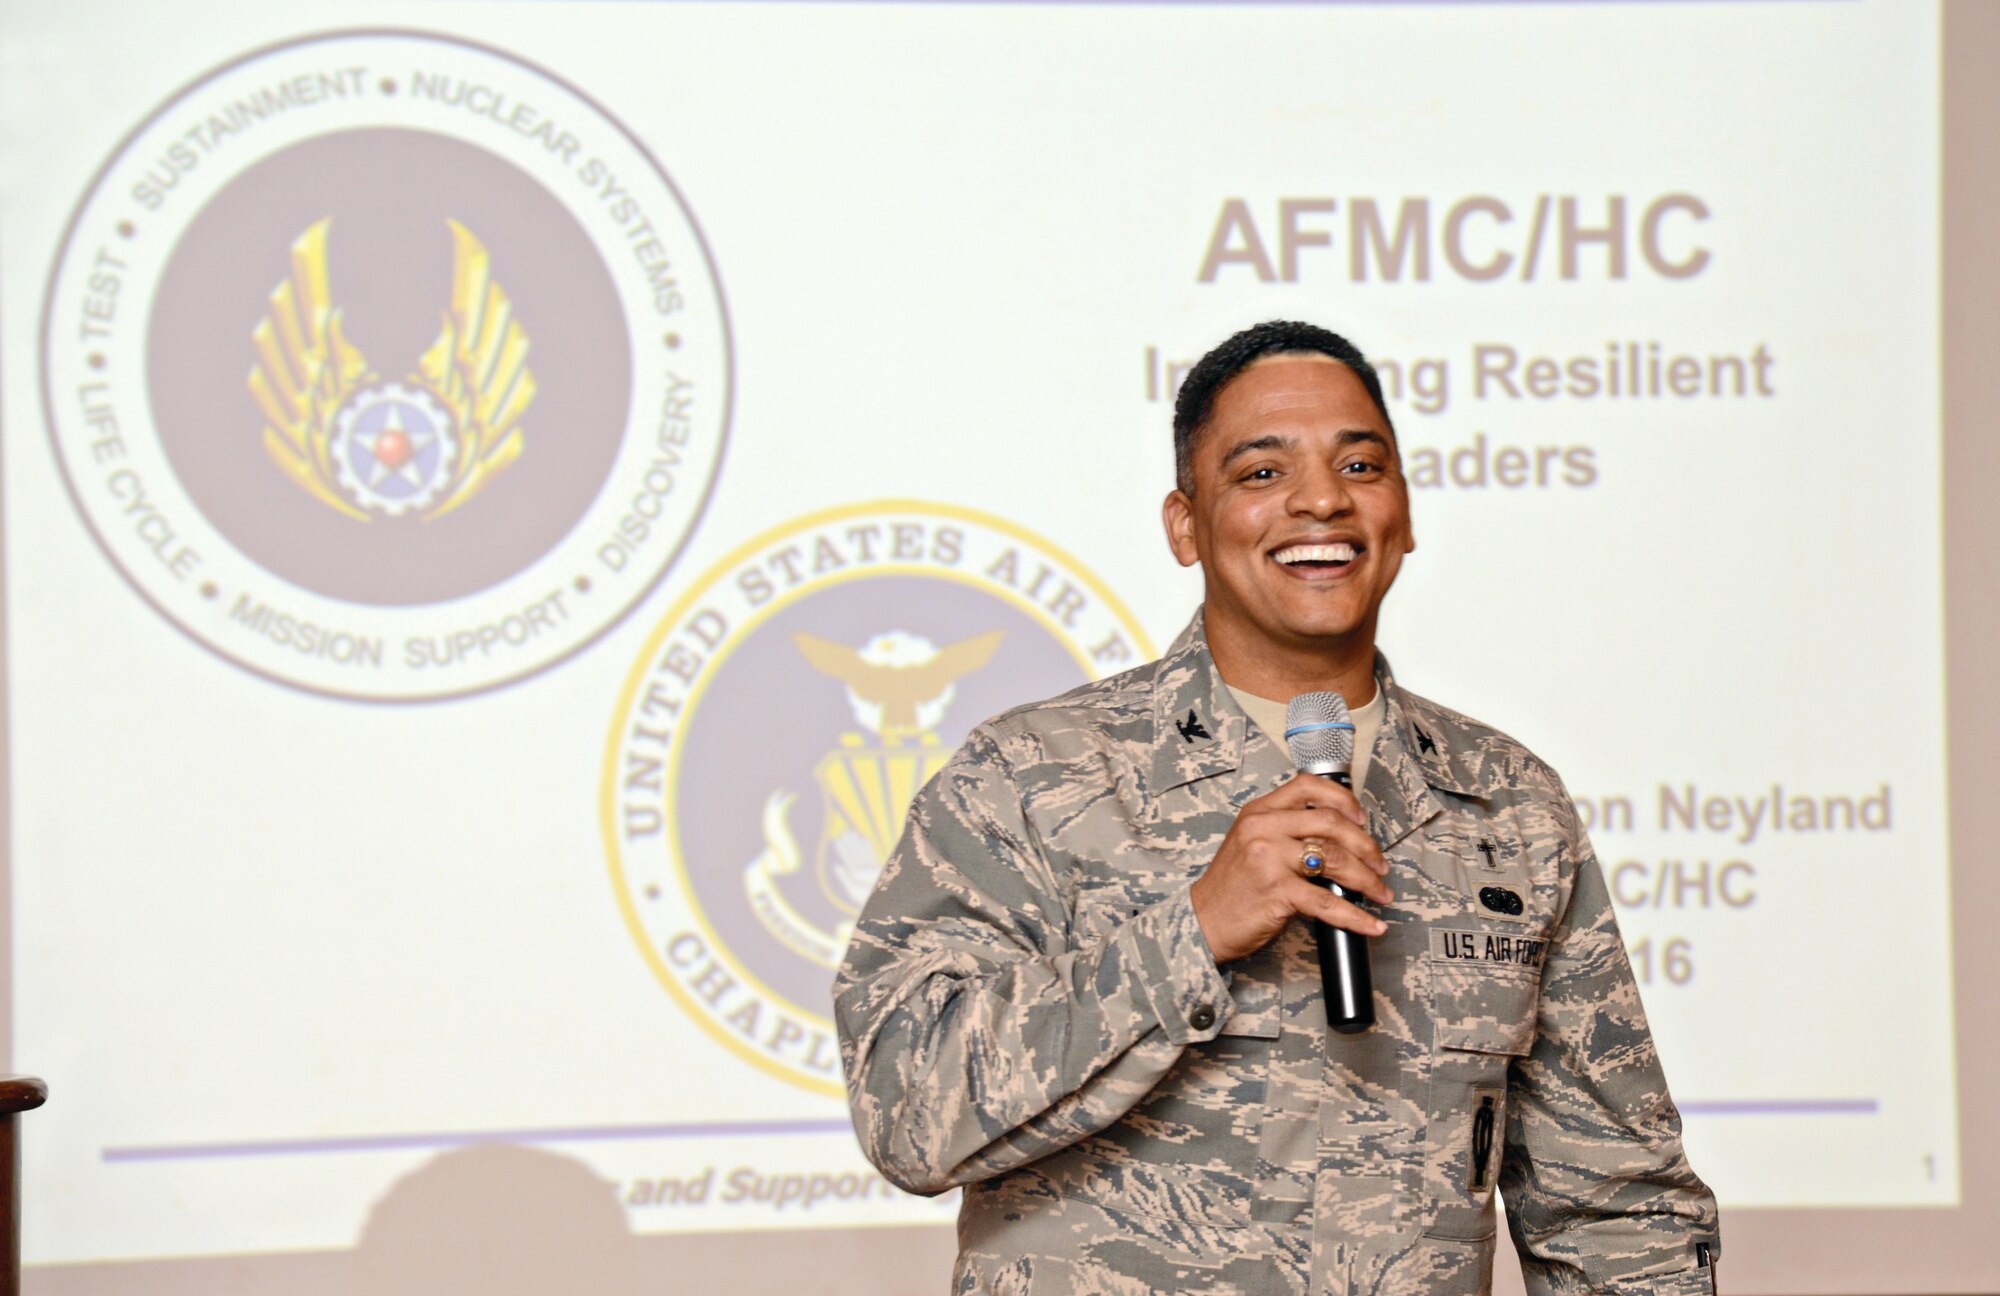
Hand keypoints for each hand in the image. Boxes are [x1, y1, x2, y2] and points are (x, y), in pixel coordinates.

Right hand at [1188, 773, 1391, 963]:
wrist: (1203, 922)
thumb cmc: (1232, 887)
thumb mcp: (1250, 844)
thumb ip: (1285, 832)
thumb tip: (1340, 840)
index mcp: (1258, 812)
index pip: (1308, 787)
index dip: (1343, 799)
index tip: (1361, 819)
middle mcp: (1263, 828)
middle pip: (1331, 823)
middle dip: (1366, 846)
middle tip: (1380, 865)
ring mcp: (1269, 857)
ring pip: (1335, 858)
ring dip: (1367, 879)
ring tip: (1380, 893)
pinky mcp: (1276, 890)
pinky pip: (1327, 902)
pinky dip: (1356, 916)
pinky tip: (1371, 924)